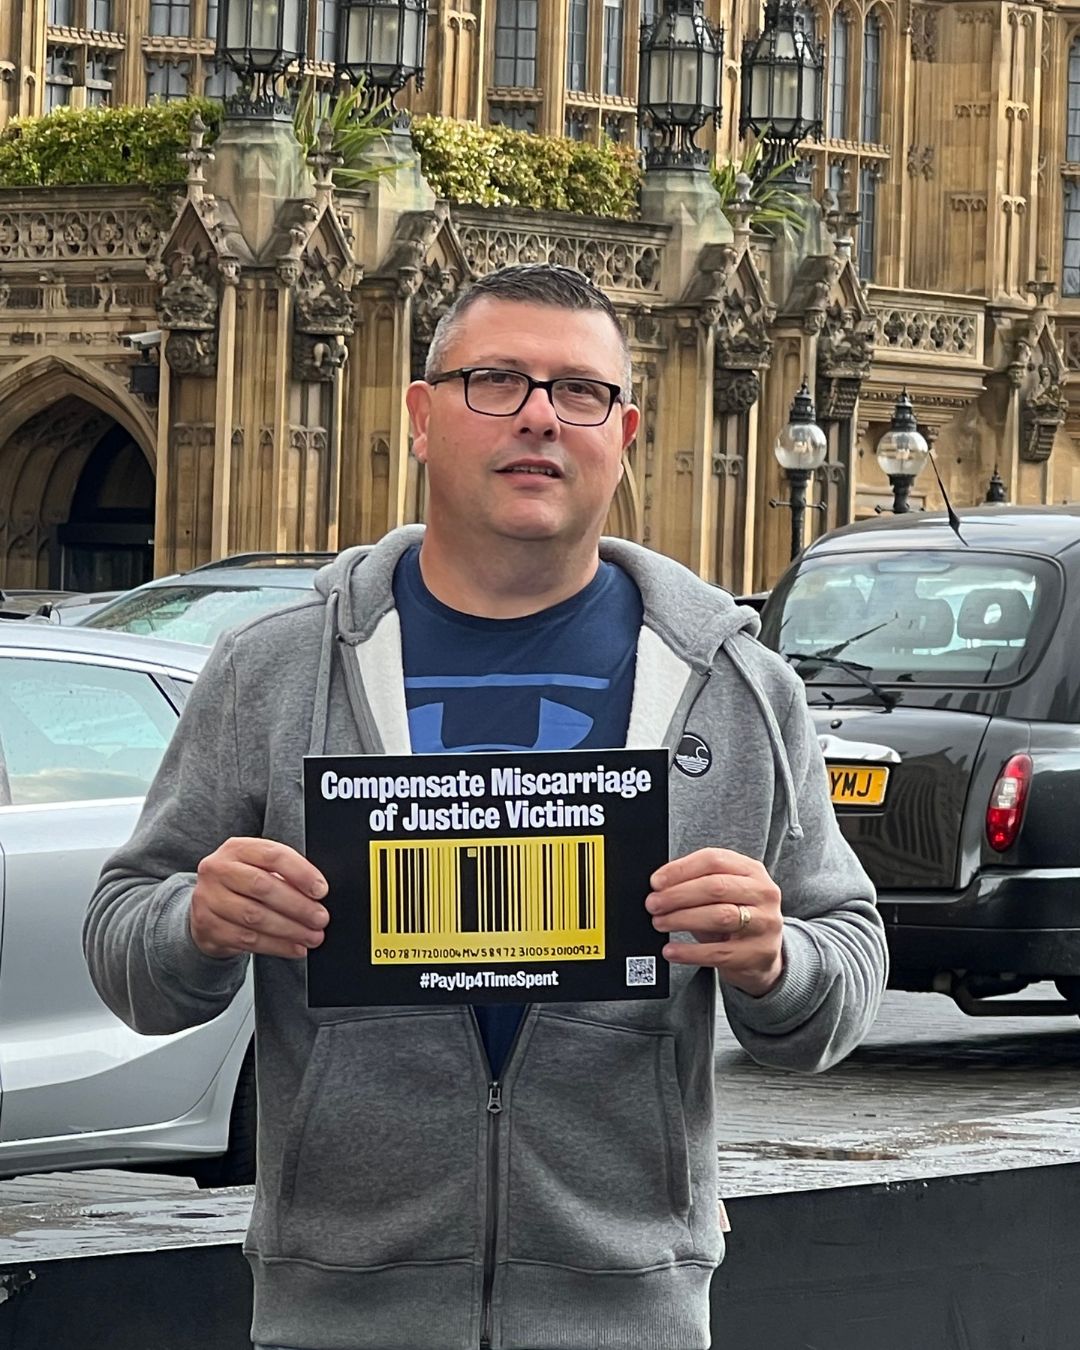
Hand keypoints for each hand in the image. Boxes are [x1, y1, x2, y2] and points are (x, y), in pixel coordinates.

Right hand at [190, 837, 328, 959]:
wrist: (208, 908)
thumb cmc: (244, 885)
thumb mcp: (261, 868)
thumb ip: (285, 875)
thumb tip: (317, 894)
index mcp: (237, 848)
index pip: (273, 855)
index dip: (301, 873)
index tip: (321, 890)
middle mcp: (218, 869)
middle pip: (262, 886)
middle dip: (297, 905)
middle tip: (321, 918)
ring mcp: (208, 898)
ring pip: (254, 916)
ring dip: (290, 929)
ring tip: (312, 936)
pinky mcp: (207, 926)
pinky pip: (246, 939)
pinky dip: (276, 945)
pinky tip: (294, 947)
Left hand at [646, 848, 783, 995]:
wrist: (762, 955)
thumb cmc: (736, 916)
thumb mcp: (724, 894)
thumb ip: (697, 884)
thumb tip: (659, 886)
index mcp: (752, 870)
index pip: (713, 860)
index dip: (681, 869)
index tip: (656, 882)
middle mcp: (763, 893)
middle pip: (716, 887)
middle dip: (678, 895)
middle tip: (653, 904)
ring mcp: (765, 923)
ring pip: (719, 916)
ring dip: (682, 919)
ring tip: (659, 923)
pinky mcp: (758, 953)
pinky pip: (719, 952)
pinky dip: (690, 952)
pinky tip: (671, 950)